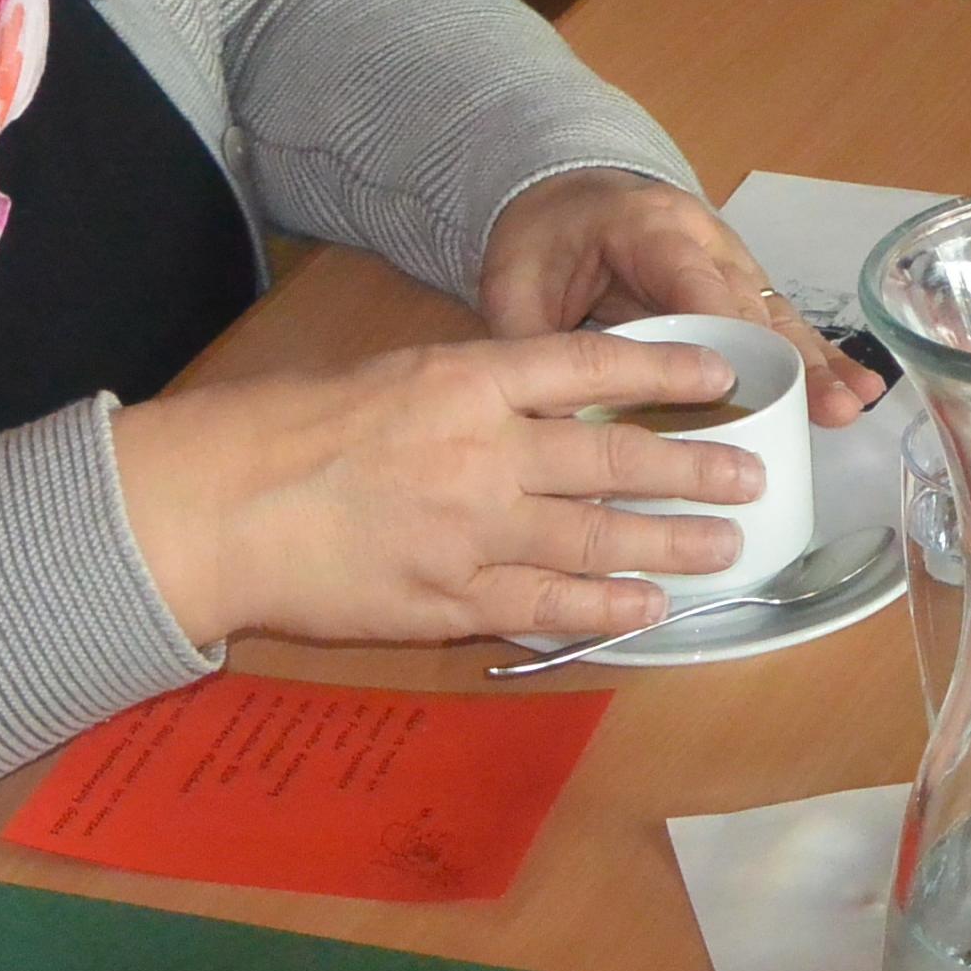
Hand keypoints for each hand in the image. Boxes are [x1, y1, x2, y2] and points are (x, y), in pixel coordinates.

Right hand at [115, 328, 769, 643]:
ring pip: (598, 536)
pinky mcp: (450, 599)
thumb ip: (469, 393)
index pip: (589, 364)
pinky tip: (648, 606)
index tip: (719, 369)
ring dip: (672, 542)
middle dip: (693, 465)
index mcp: (465, 379)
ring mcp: (473, 532)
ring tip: (727, 544)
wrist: (218, 508)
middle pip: (615, 456)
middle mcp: (484, 452)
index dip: (664, 365)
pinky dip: (606, 606)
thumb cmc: (287, 429)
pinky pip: (548, 604)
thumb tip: (542, 408)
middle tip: (752, 472)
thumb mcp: (389, 375)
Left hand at [484, 168, 882, 424]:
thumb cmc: (542, 239)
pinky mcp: (739, 287)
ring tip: (853, 407)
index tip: (743, 384)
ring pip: (775, 315)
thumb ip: (530, 342)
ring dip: (815, 365)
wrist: (562, 195)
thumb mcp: (513, 282)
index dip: (722, 331)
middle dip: (788, 359)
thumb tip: (544, 422)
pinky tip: (858, 390)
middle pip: (749, 303)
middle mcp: (702, 240)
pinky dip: (816, 358)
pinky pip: (779, 323)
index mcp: (646, 228)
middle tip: (825, 408)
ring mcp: (728, 261)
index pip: (690, 281)